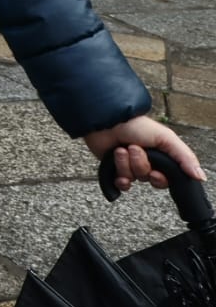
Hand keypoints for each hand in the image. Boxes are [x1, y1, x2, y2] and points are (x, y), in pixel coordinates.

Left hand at [82, 114, 205, 191]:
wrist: (106, 122)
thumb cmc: (136, 125)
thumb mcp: (166, 138)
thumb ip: (184, 157)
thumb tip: (201, 177)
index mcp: (162, 156)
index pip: (168, 179)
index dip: (161, 179)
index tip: (155, 171)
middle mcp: (148, 162)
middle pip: (150, 179)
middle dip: (141, 166)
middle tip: (133, 149)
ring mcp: (131, 166)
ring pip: (134, 178)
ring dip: (126, 164)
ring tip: (120, 149)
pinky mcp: (115, 169)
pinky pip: (121, 184)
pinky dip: (119, 178)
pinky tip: (115, 168)